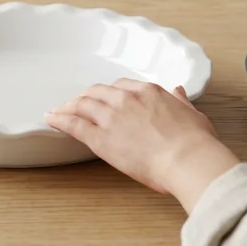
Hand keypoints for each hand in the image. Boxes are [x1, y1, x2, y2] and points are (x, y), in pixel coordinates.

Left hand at [47, 80, 239, 212]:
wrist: (187, 159)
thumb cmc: (194, 141)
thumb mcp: (191, 113)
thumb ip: (181, 101)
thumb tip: (179, 91)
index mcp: (148, 92)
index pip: (120, 86)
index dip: (108, 92)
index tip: (103, 97)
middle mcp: (126, 99)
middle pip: (97, 92)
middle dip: (85, 97)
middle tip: (76, 104)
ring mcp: (111, 116)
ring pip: (82, 105)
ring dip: (69, 106)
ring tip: (60, 110)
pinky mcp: (100, 138)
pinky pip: (74, 124)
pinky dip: (60, 120)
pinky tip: (52, 119)